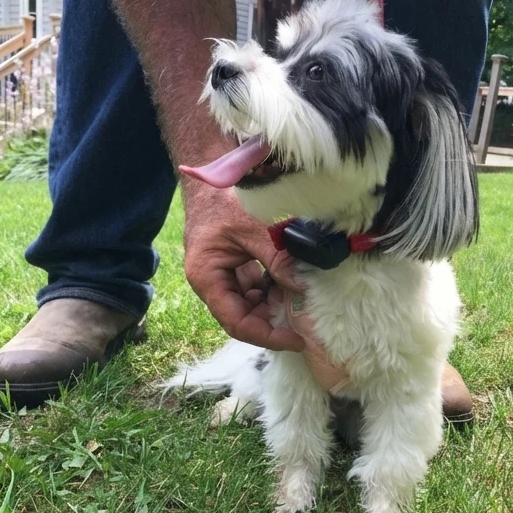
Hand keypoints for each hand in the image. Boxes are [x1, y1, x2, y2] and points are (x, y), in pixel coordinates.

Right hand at [183, 183, 305, 351]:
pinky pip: (255, 289)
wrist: (211, 173)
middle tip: (305, 325)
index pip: (237, 322)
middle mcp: (212, 283)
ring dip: (275, 306)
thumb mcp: (254, 228)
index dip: (267, 336)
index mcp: (207, 278)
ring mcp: (223, 276)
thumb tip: (302, 288)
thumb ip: (277, 259)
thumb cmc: (224, 198)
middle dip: (273, 323)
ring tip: (301, 303)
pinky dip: (273, 290)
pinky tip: (291, 283)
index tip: (295, 340)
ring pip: (251, 305)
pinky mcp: (234, 268)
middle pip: (243, 318)